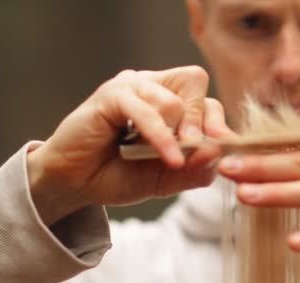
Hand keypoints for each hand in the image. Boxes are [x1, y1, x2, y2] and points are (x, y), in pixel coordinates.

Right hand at [28, 66, 234, 224]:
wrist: (74, 185)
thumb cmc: (116, 176)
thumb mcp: (165, 179)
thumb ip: (194, 168)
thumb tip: (220, 153)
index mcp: (166, 101)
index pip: (205, 97)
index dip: (218, 122)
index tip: (224, 149)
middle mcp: (150, 87)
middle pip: (194, 81)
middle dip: (202, 120)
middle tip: (197, 149)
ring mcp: (131, 88)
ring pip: (173, 98)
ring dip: (178, 134)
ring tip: (169, 159)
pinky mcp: (112, 96)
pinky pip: (146, 110)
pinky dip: (161, 136)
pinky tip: (168, 159)